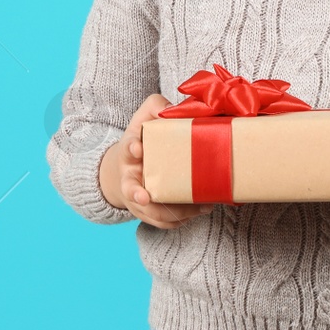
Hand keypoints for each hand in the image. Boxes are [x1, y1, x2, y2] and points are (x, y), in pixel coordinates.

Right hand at [101, 93, 216, 229]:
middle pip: (130, 190)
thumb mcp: (145, 118)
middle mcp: (131, 178)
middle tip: (143, 197)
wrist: (131, 166)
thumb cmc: (143, 139)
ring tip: (199, 206)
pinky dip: (183, 219)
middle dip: (136, 195)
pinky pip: (165, 222)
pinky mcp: (151, 212)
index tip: (137, 148)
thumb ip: (156, 107)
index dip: (131, 149)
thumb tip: (173, 108)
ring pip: (152, 212)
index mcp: (130, 153)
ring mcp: (140, 198)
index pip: (126, 149)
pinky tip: (203, 209)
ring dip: (172, 212)